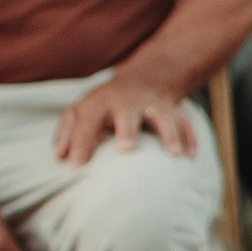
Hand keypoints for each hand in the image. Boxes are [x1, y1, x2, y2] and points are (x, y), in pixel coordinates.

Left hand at [53, 76, 198, 167]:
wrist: (142, 81)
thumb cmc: (104, 107)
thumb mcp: (81, 111)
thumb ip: (68, 132)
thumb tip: (60, 157)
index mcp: (100, 103)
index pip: (86, 123)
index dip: (80, 145)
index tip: (76, 169)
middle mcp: (128, 102)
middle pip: (128, 113)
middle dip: (128, 129)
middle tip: (127, 148)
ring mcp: (153, 106)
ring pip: (163, 116)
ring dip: (168, 134)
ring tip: (174, 154)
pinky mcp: (174, 112)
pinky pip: (185, 124)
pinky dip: (190, 138)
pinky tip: (191, 157)